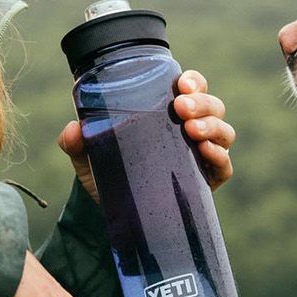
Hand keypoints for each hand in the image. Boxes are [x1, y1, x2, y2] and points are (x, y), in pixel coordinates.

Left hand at [58, 69, 236, 198]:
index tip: (181, 84)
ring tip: (192, 130)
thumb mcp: (88, 155)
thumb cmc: (108, 173)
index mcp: (169, 113)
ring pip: (223, 132)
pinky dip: (219, 156)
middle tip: (182, 108)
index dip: (194, 81)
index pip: (192, 88)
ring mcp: (202, 156)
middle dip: (202, 103)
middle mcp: (191, 130)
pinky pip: (224, 167)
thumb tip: (72, 129)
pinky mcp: (207, 183)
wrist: (113, 214)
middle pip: (213, 106)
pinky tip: (206, 152)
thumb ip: (75, 141)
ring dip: (212, 126)